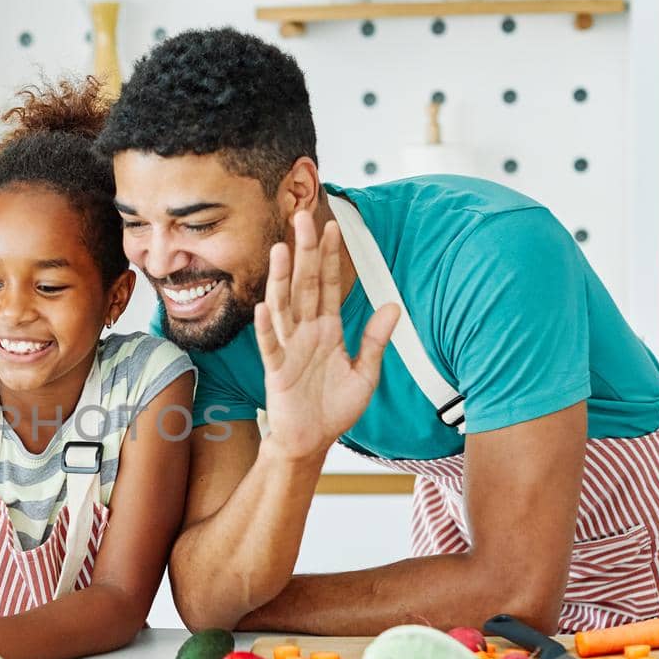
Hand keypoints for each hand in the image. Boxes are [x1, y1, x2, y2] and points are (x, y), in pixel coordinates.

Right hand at [255, 211, 399, 461]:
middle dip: (304, 251)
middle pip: (304, 284)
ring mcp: (288, 349)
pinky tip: (264, 306)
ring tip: (281, 249)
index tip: (332, 226)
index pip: (328, 284)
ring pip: (284, 307)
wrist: (312, 442)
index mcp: (327, 329)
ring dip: (281, 279)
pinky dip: (266, 327)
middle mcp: (305, 332)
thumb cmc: (334, 409)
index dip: (330, 256)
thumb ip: (375, 339)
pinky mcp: (276, 371)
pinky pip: (270, 346)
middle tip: (302, 217)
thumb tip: (394, 305)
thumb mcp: (365, 373)